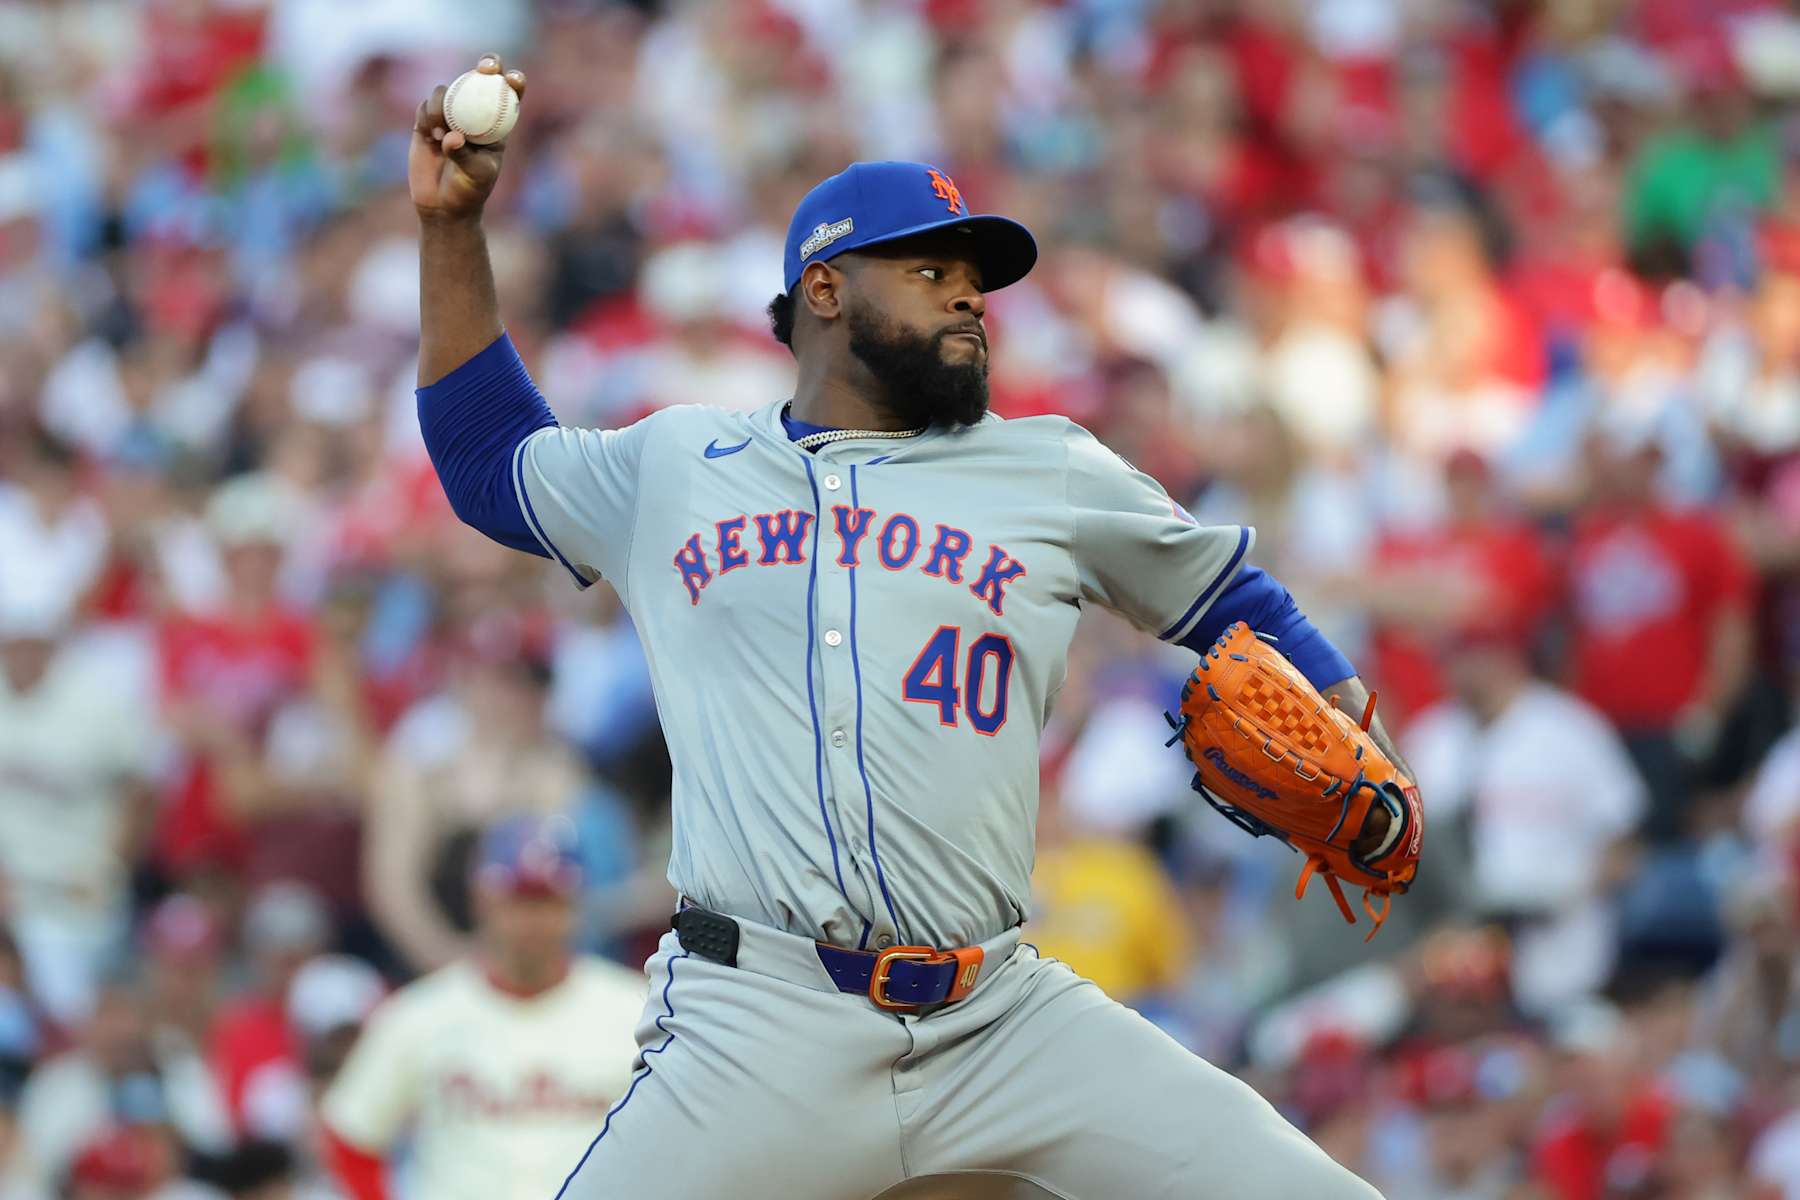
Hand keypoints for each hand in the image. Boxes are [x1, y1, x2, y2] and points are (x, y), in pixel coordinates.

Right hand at [409, 54, 526, 220]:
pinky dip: (426, 118)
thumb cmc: (470, 191)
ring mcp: (449, 115)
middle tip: (485, 68)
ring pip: (445, 91)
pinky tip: (430, 137)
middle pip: (480, 78)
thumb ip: (464, 155)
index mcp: (497, 125)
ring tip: (441, 132)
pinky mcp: (426, 122)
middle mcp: (474, 114)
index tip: (513, 78)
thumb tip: (451, 135)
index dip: (513, 80)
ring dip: (443, 105)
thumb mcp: (477, 175)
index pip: (509, 95)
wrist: (443, 206)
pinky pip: (424, 108)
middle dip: (486, 66)